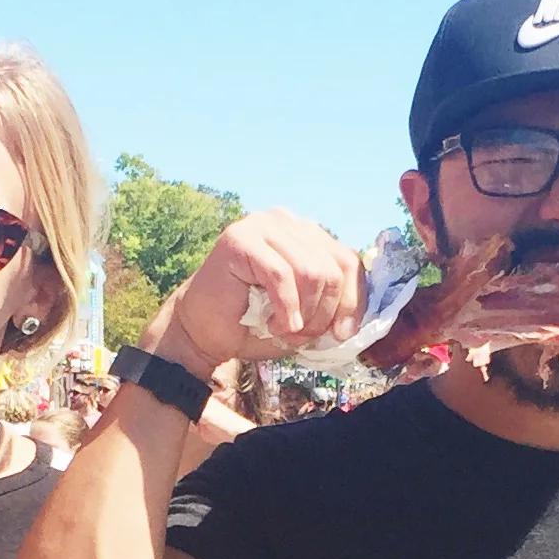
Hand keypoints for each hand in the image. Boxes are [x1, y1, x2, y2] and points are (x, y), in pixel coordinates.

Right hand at [147, 210, 362, 370]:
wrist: (201, 333)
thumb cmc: (252, 324)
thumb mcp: (306, 317)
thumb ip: (332, 307)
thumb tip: (357, 321)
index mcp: (308, 235)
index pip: (349, 260)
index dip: (353, 300)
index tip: (342, 334)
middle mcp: (288, 221)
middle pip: (334, 268)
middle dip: (324, 313)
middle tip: (301, 336)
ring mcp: (263, 225)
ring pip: (312, 272)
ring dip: (304, 315)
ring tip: (284, 330)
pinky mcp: (240, 239)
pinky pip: (281, 276)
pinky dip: (285, 309)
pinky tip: (274, 324)